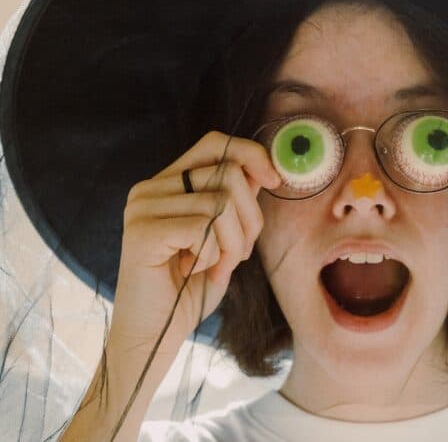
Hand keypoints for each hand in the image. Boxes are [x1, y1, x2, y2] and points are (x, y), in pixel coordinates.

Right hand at [110, 131, 280, 353]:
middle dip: (249, 220)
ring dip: (232, 244)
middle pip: (228, 174)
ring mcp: (143, 208)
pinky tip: (192, 270)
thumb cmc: (190, 288)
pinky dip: (212, 256)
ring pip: (221, 204)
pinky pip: (204, 229)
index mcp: (168, 183)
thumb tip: (263, 170)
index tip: (274, 180)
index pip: (215, 143)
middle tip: (235, 255)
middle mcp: (150, 188)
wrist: (154, 335)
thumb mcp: (224, 237)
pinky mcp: (142, 232)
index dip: (251, 155)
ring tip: (213, 266)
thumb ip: (235, 201)